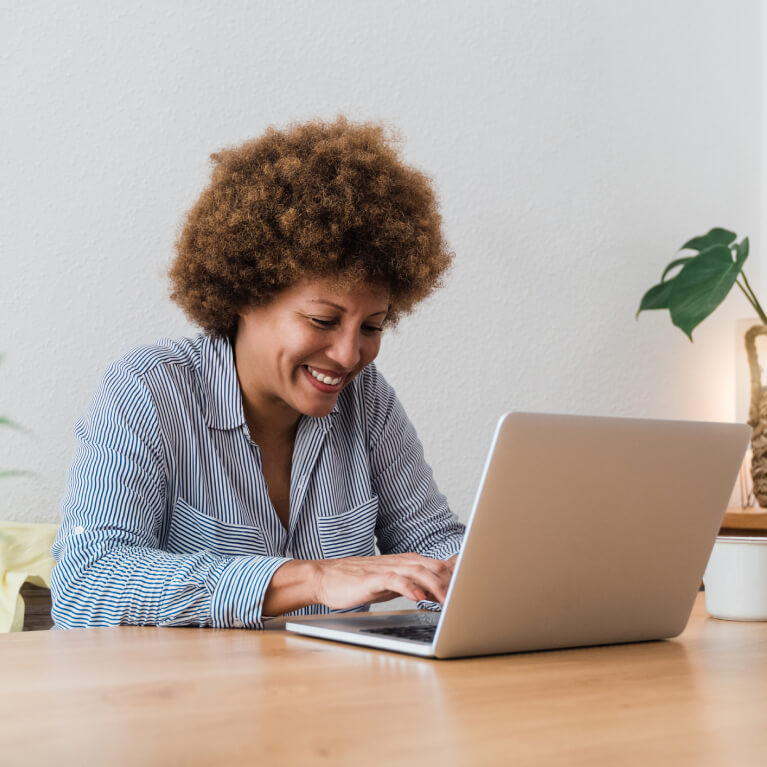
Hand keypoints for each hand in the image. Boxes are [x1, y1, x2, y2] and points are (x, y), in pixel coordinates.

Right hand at [313, 552, 456, 609]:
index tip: (477, 588)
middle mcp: (402, 562)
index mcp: (410, 562)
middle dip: (453, 582)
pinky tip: (418, 596)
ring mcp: (388, 568)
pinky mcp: (373, 578)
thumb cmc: (362, 581)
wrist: (328, 577)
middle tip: (469, 598)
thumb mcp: (395, 581)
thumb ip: (417, 581)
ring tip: (449, 600)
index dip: (459, 576)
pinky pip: (395, 580)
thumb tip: (442, 588)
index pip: (441, 566)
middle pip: (435, 567)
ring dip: (436, 585)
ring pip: (419, 571)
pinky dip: (409, 586)